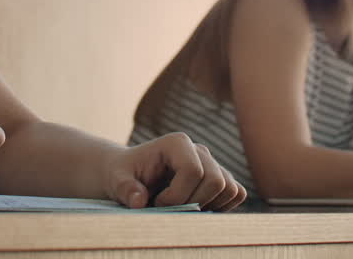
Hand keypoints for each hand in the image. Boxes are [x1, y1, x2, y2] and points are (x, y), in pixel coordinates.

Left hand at [102, 133, 246, 210]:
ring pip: (229, 188)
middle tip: (170, 208)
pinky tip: (196, 209)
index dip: (177, 195)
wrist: (131, 175)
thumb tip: (139, 201)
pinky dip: (221, 206)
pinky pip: (236, 193)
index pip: (193, 171)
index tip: (157, 202)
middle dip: (194, 202)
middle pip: (216, 180)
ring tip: (182, 208)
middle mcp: (199, 150)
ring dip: (208, 206)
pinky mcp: (220, 177)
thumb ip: (126, 189)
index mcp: (177, 143)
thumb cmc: (124, 175)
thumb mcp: (117, 180)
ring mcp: (212, 163)